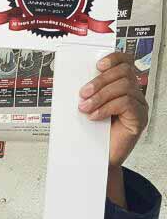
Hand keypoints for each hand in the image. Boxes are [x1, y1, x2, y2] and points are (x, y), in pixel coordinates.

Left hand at [78, 51, 147, 167]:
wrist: (98, 159)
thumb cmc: (95, 133)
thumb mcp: (90, 107)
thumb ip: (90, 92)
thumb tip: (78, 80)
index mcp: (123, 86)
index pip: (126, 62)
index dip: (114, 59)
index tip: (98, 65)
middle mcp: (134, 93)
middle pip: (124, 72)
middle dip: (101, 81)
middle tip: (83, 93)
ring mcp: (139, 105)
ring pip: (124, 87)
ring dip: (100, 96)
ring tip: (85, 107)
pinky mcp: (140, 118)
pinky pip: (126, 103)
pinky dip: (107, 108)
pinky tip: (95, 116)